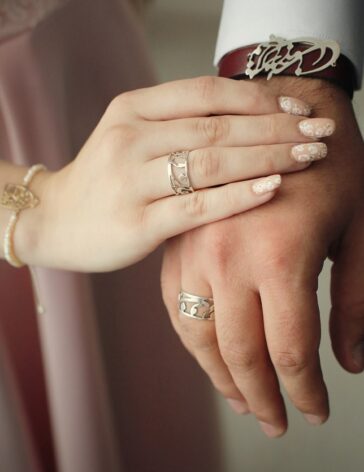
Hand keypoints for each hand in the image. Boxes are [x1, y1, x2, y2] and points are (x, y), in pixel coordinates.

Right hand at [15, 77, 328, 270]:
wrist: (53, 220)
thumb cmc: (103, 181)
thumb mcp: (132, 137)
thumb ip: (177, 126)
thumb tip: (243, 119)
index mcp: (132, 109)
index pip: (206, 94)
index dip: (257, 98)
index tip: (298, 106)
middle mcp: (130, 138)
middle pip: (217, 127)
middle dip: (276, 127)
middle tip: (319, 132)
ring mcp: (131, 180)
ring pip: (211, 162)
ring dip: (267, 157)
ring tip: (309, 156)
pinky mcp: (136, 223)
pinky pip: (197, 205)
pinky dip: (238, 196)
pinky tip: (273, 187)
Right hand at [161, 76, 363, 437]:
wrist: (279, 114)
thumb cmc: (332, 167)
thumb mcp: (362, 232)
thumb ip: (358, 303)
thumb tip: (350, 363)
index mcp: (280, 257)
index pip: (289, 352)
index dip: (303, 392)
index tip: (314, 412)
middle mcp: (227, 260)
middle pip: (240, 354)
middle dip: (263, 398)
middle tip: (278, 422)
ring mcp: (195, 252)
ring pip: (199, 337)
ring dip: (222, 377)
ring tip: (244, 401)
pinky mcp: (178, 245)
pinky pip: (177, 308)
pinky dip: (194, 340)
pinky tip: (212, 356)